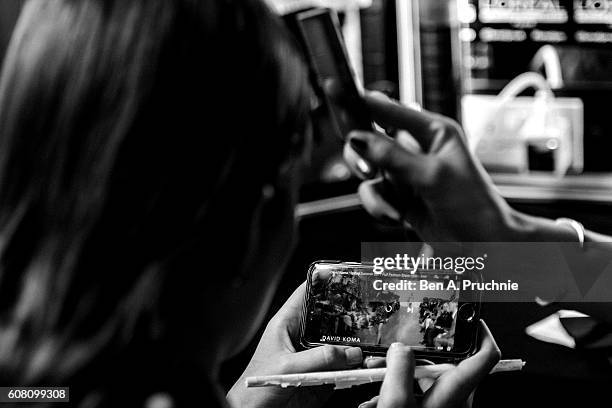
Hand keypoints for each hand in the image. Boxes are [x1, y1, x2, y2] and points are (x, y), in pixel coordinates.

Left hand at [226, 282, 362, 407]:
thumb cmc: (255, 389)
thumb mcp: (287, 367)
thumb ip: (319, 358)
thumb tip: (352, 353)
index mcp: (286, 325)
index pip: (305, 295)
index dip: (321, 282)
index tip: (342, 274)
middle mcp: (302, 339)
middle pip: (329, 320)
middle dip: (350, 317)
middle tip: (370, 314)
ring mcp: (313, 360)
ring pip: (340, 348)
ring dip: (357, 349)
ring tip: (374, 346)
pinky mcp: (320, 380)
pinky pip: (343, 372)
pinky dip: (356, 372)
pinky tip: (368, 368)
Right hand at [344, 92, 519, 241]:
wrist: (484, 244)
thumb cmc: (473, 204)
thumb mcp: (431, 175)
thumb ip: (392, 156)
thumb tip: (359, 138)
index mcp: (432, 131)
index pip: (389, 109)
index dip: (361, 101)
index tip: (336, 91)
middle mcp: (416, 149)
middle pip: (370, 138)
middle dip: (363, 155)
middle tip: (366, 168)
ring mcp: (405, 173)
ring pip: (367, 168)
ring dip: (373, 187)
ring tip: (390, 202)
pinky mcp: (399, 196)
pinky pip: (374, 194)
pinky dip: (379, 206)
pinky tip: (396, 215)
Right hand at [358, 320, 500, 407]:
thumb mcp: (395, 402)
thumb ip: (399, 369)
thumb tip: (401, 348)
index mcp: (454, 395)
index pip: (486, 357)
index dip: (482, 333)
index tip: (471, 319)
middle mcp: (455, 403)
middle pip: (444, 365)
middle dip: (413, 356)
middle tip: (389, 354)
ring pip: (426, 381)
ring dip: (399, 376)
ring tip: (375, 381)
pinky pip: (418, 396)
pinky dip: (398, 393)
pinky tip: (377, 401)